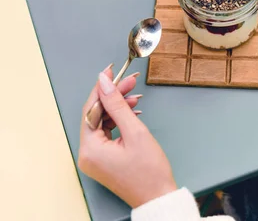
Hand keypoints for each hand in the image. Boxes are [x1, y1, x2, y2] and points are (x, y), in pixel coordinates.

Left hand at [79, 67, 176, 208]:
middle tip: (129, 80)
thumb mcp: (134, 131)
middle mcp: (87, 154)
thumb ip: (117, 104)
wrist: (159, 198)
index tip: (110, 71)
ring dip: (117, 107)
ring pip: (102, 121)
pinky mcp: (103, 159)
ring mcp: (94, 158)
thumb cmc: (149, 171)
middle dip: (113, 96)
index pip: (91, 109)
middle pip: (96, 114)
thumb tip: (104, 82)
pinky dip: (118, 120)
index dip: (101, 88)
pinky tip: (131, 110)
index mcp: (90, 149)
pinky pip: (107, 132)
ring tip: (134, 94)